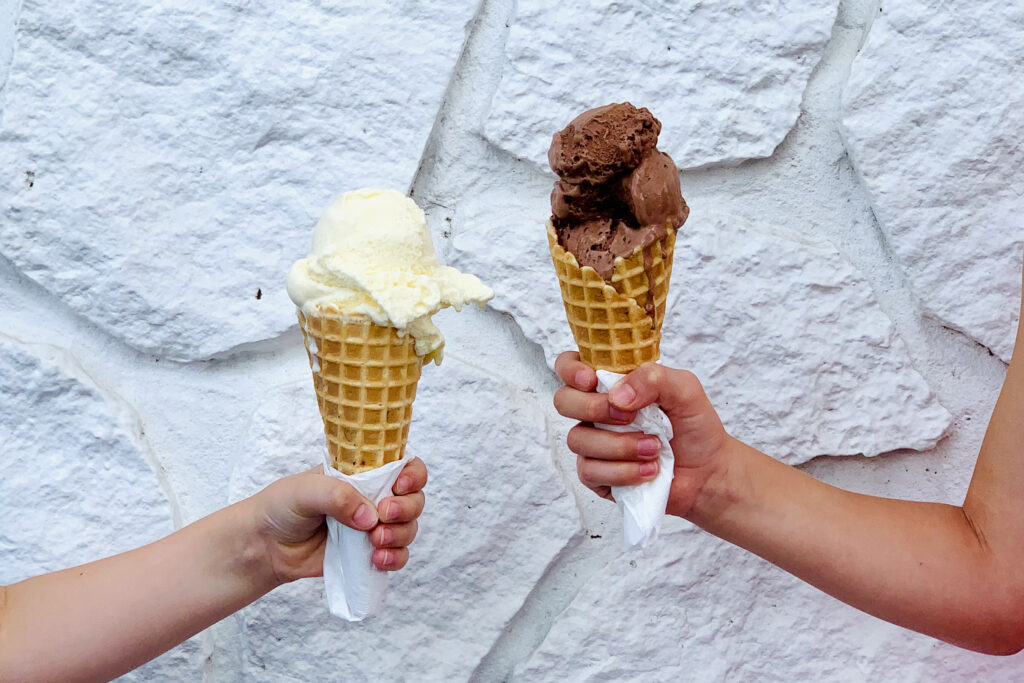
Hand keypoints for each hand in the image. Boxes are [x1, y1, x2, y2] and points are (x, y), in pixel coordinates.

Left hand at [248, 458, 427, 583]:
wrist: (265, 546)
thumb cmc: (281, 507)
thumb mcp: (305, 489)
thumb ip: (338, 495)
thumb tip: (370, 517)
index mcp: (362, 474)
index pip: (403, 466)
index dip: (412, 475)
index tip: (401, 485)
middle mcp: (373, 498)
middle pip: (414, 499)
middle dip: (406, 509)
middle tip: (382, 516)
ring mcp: (372, 527)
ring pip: (409, 528)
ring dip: (400, 536)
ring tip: (375, 543)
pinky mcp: (368, 554)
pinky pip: (398, 556)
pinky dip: (396, 558)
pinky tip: (378, 560)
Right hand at [553, 352, 731, 517]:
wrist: (708, 471)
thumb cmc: (694, 425)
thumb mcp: (684, 389)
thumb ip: (652, 378)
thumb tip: (616, 396)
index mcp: (612, 383)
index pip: (570, 366)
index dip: (571, 370)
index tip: (592, 380)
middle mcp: (596, 411)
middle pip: (563, 401)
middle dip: (594, 409)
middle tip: (630, 417)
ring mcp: (594, 444)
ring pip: (578, 439)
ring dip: (620, 446)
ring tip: (655, 449)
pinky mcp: (597, 475)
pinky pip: (590, 471)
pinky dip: (623, 472)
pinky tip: (649, 470)